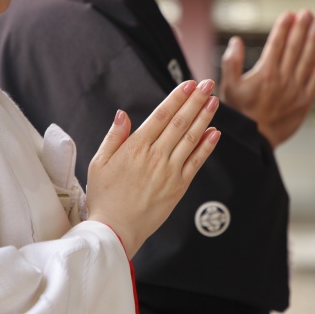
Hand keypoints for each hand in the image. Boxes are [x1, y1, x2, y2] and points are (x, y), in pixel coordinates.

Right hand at [85, 80, 220, 257]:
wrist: (116, 229)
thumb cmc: (104, 197)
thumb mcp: (99, 163)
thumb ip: (114, 137)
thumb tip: (123, 114)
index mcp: (135, 147)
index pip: (162, 115)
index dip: (177, 97)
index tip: (189, 84)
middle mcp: (156, 156)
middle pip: (181, 122)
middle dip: (196, 100)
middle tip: (208, 84)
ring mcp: (170, 171)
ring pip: (191, 138)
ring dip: (204, 118)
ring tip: (214, 101)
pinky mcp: (179, 186)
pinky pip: (196, 162)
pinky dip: (207, 146)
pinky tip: (215, 132)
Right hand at [220, 9, 314, 147]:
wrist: (255, 140)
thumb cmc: (240, 112)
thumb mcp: (229, 87)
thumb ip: (231, 62)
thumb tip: (235, 41)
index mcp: (265, 73)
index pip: (277, 43)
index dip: (284, 27)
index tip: (289, 14)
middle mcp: (283, 79)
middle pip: (296, 48)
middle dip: (302, 28)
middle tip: (308, 13)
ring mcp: (296, 90)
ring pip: (309, 61)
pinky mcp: (304, 102)